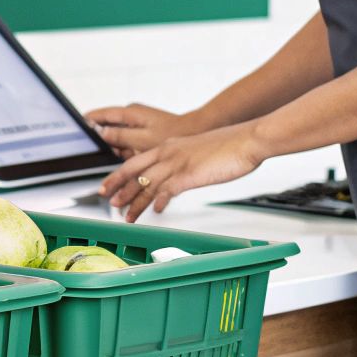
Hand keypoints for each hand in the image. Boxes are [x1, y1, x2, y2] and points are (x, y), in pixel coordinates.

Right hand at [85, 103, 209, 158]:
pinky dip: (129, 151)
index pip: (99, 114)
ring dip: (119, 149)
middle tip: (109, 152)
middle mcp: (131, 116)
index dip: (86, 123)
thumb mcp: (142, 140)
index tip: (76, 131)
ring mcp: (137, 124)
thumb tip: (101, 132)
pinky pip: (129, 142)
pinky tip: (135, 158)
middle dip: (106, 142)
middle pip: (107, 128)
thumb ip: (119, 136)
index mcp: (129, 113)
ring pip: (118, 138)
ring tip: (129, 155)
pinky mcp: (143, 132)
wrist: (195, 134)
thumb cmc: (172, 135)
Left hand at [98, 123, 267, 220]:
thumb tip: (175, 179)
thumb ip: (182, 164)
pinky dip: (158, 201)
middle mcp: (168, 153)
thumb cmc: (228, 146)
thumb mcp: (196, 152)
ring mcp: (178, 163)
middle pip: (133, 171)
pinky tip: (155, 211)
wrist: (248, 139)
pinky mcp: (190, 174)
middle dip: (118, 187)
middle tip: (108, 201)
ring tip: (127, 216)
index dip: (118, 175)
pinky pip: (168, 189)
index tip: (108, 186)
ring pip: (146, 184)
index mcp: (169, 146)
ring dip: (135, 202)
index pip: (135, 161)